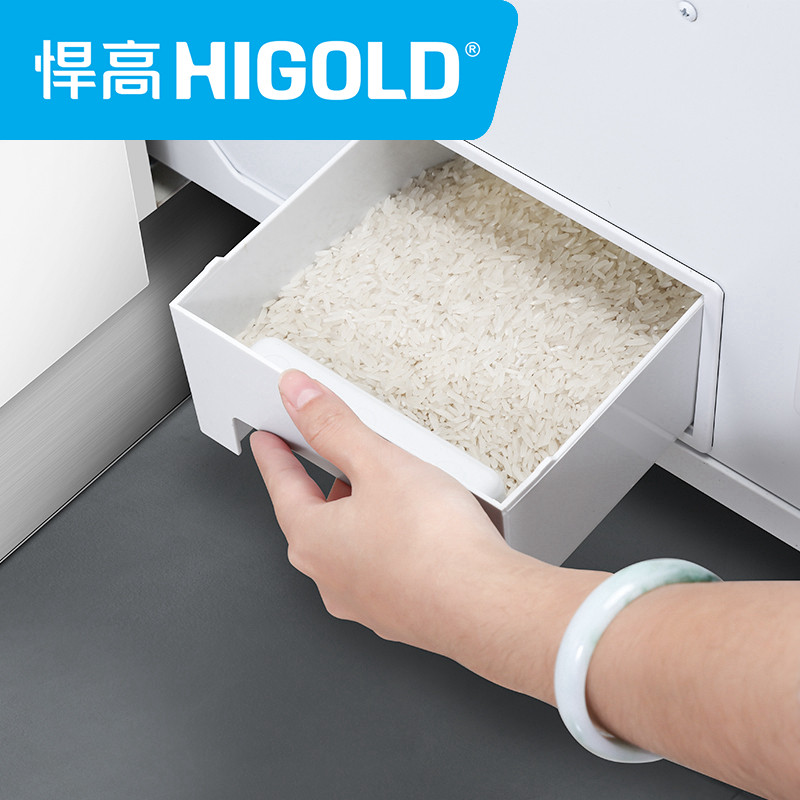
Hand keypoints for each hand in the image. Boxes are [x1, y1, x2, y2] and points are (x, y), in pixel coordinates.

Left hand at [250, 369, 517, 652]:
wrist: (485, 606)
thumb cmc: (434, 545)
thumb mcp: (378, 463)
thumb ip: (333, 425)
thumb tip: (298, 396)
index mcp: (312, 539)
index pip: (281, 485)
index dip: (273, 456)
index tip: (267, 443)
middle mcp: (329, 577)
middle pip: (314, 516)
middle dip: (325, 485)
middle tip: (340, 460)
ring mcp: (363, 601)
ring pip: (349, 544)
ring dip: (361, 516)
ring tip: (395, 493)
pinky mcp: (397, 613)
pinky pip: (381, 567)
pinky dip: (389, 544)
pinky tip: (419, 532)